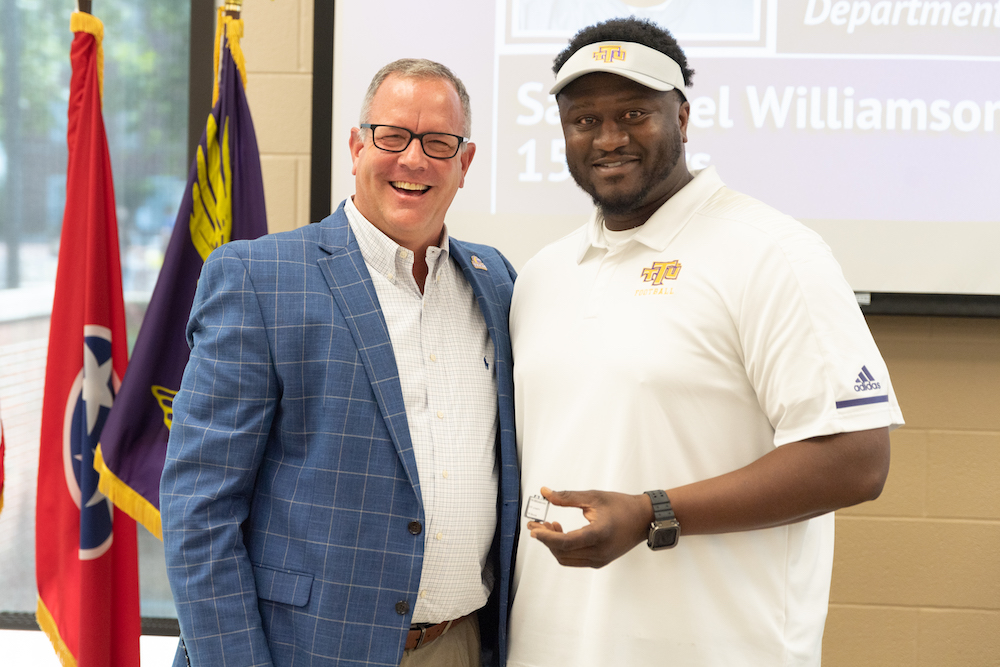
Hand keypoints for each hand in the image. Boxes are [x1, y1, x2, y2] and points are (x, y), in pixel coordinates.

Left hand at [527, 486, 653, 568]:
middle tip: (537, 524)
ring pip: (566, 559)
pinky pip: (574, 559)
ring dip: (553, 545)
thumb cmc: (621, 506)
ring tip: (550, 525)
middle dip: (546, 539)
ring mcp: (600, 560)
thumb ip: (567, 497)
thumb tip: (545, 493)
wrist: (643, 519)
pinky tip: (561, 533)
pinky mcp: (600, 561)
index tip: (534, 529)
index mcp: (599, 534)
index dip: (546, 537)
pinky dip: (563, 549)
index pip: (565, 543)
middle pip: (562, 552)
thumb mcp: (593, 497)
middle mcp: (599, 552)